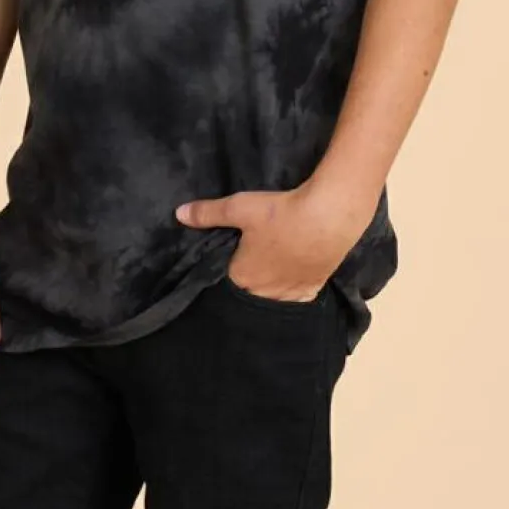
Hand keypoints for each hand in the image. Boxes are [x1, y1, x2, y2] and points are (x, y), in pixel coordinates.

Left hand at [175, 180, 369, 301]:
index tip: (225, 266)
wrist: (329, 216)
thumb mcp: (239, 207)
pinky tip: (289, 287)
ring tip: (266, 277)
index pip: (225, 286)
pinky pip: (296, 300)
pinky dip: (291, 296)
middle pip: (249, 296)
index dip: (224, 276)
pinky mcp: (314, 288)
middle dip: (245, 287)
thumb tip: (178, 214)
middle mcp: (265, 293)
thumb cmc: (280, 213)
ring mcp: (291, 293)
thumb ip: (207, 213)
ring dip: (267, 293)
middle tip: (246, 269)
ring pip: (272, 301)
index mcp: (244, 278)